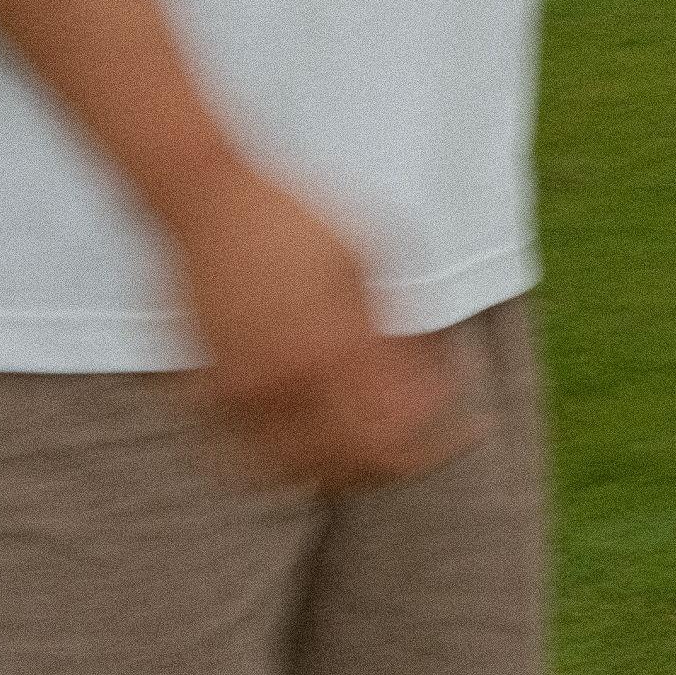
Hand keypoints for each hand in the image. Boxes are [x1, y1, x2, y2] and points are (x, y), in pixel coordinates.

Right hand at [169, 167, 478, 491]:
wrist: (210, 200)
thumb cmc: (298, 217)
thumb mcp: (374, 251)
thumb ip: (404, 318)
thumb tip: (432, 370)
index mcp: (332, 346)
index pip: (393, 436)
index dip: (435, 445)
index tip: (464, 432)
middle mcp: (284, 381)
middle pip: (349, 469)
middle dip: (393, 463)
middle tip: (424, 444)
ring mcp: (240, 392)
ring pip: (298, 473)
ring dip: (341, 469)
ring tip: (371, 447)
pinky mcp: (211, 391)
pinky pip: (251, 456)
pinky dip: (289, 460)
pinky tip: (315, 440)